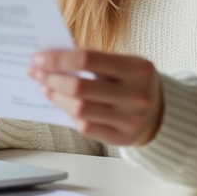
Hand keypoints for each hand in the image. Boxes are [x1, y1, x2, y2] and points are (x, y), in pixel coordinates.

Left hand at [29, 49, 163, 146]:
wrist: (161, 114)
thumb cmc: (134, 82)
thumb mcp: (124, 65)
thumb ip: (94, 61)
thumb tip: (52, 58)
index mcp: (137, 68)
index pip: (88, 59)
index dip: (58, 59)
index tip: (38, 57)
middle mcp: (136, 95)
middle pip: (80, 87)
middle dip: (52, 78)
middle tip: (35, 72)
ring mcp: (130, 119)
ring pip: (79, 109)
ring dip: (55, 96)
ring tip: (44, 87)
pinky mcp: (121, 138)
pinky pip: (85, 126)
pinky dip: (68, 113)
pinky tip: (60, 103)